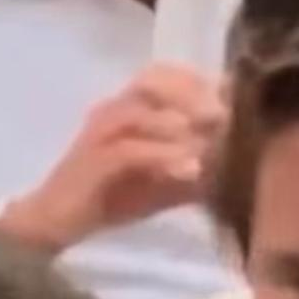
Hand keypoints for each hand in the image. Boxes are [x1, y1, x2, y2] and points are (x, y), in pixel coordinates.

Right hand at [0, 64, 227, 253]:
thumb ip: (196, 170)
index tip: (241, 97)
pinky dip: (163, 157)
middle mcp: (113, 109)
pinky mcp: (92, 160)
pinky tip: (191, 169)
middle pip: (154, 80)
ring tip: (216, 140)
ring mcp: (99, 133)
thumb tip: (238, 167)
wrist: (57, 222)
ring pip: (142, 111)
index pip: (167, 76)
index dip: (204, 82)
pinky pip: (130, 150)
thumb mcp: (164, 183)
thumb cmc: (111, 198)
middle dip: (195, 93)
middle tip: (228, 116)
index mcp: (129, 107)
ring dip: (182, 124)